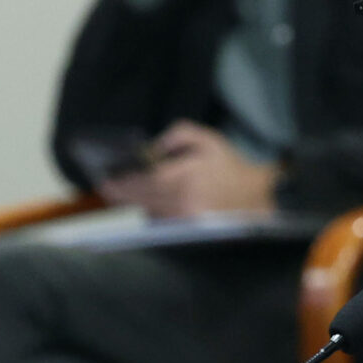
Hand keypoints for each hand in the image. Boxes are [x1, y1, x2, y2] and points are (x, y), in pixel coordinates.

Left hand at [101, 121, 278, 217]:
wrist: (257, 197)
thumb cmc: (230, 166)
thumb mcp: (208, 139)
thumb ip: (177, 135)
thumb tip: (151, 149)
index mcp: (185, 176)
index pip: (144, 180)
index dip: (123, 181)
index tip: (107, 178)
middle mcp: (182, 199)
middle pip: (141, 198)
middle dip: (121, 193)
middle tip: (105, 187)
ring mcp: (185, 217)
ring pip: (149, 210)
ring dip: (133, 203)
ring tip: (117, 194)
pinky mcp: (189, 227)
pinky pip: (161, 220)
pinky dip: (149, 212)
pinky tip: (143, 205)